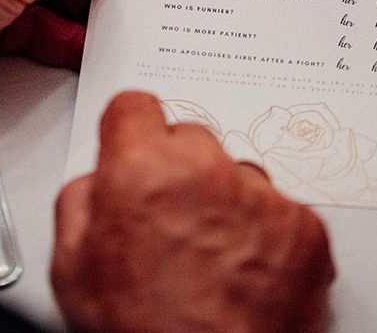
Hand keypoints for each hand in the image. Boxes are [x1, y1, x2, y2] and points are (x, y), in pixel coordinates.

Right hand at [52, 92, 333, 332]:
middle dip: (178, 168)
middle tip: (173, 218)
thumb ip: (80, 202)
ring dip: (225, 200)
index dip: (131, 127)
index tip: (136, 139)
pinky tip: (246, 272)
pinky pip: (280, 209)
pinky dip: (266, 233)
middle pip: (191, 137)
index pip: (136, 105)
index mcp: (143, 171)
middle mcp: (205, 172)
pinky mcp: (303, 227)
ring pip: (238, 172)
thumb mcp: (72, 271)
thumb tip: (98, 180)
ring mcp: (260, 197)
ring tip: (212, 255)